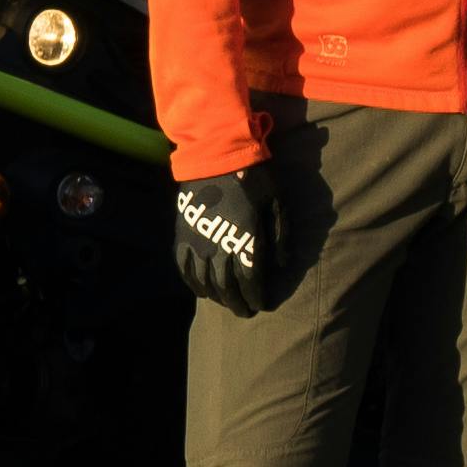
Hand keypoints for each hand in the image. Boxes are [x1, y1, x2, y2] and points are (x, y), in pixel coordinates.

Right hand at [172, 167, 302, 316]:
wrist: (216, 155)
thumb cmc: (254, 177)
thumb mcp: (277, 203)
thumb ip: (281, 236)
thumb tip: (284, 266)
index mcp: (246, 238)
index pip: (251, 279)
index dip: (256, 296)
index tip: (262, 305)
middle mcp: (219, 245)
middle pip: (227, 286)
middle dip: (238, 303)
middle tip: (246, 312)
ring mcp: (197, 242)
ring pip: (205, 282)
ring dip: (217, 298)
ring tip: (227, 304)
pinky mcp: (182, 236)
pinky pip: (184, 269)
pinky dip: (193, 284)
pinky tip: (203, 291)